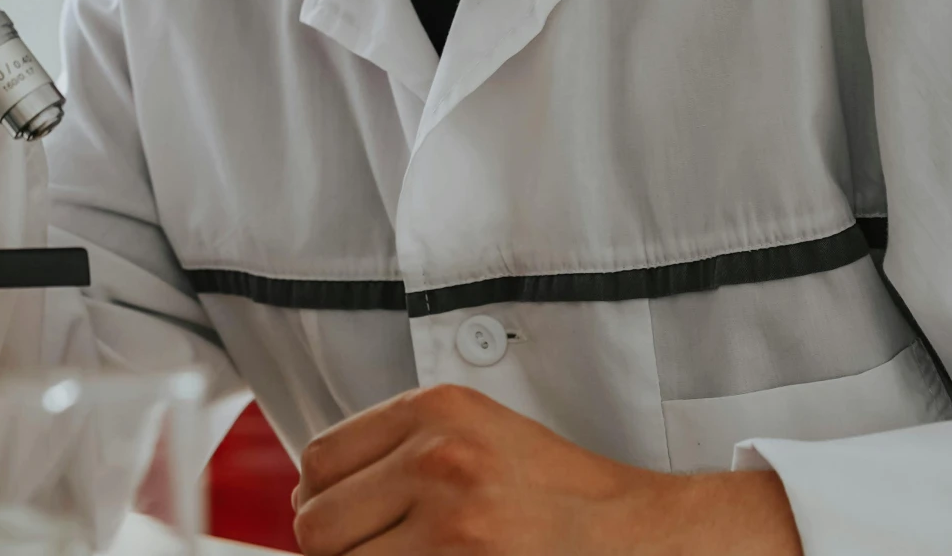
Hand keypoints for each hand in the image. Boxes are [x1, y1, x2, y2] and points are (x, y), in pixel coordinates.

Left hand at [292, 384, 800, 555]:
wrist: (641, 535)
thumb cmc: (561, 494)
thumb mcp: (477, 433)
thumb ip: (399, 448)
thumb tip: (311, 496)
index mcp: (436, 410)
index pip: (318, 460)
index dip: (322, 500)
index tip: (344, 521)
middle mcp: (439, 459)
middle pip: (319, 523)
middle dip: (338, 548)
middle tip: (380, 552)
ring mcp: (453, 523)